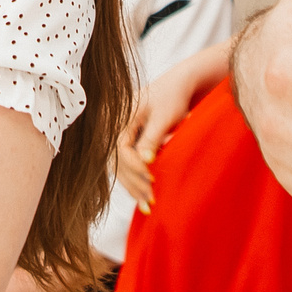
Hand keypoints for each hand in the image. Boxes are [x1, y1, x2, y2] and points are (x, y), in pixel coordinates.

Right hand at [113, 44, 227, 209]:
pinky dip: (134, 181)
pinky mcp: (127, 142)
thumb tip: (145, 162)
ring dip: (133, 186)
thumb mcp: (164, 116)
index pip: (121, 149)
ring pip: (119, 166)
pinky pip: (125, 165)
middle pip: (117, 161)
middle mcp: (115, 126)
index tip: (151, 180)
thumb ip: (152, 138)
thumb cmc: (172, 97)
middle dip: (134, 182)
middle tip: (151, 201)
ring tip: (148, 205)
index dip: (135, 167)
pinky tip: (143, 198)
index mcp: (121, 116)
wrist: (177, 86)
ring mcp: (119, 134)